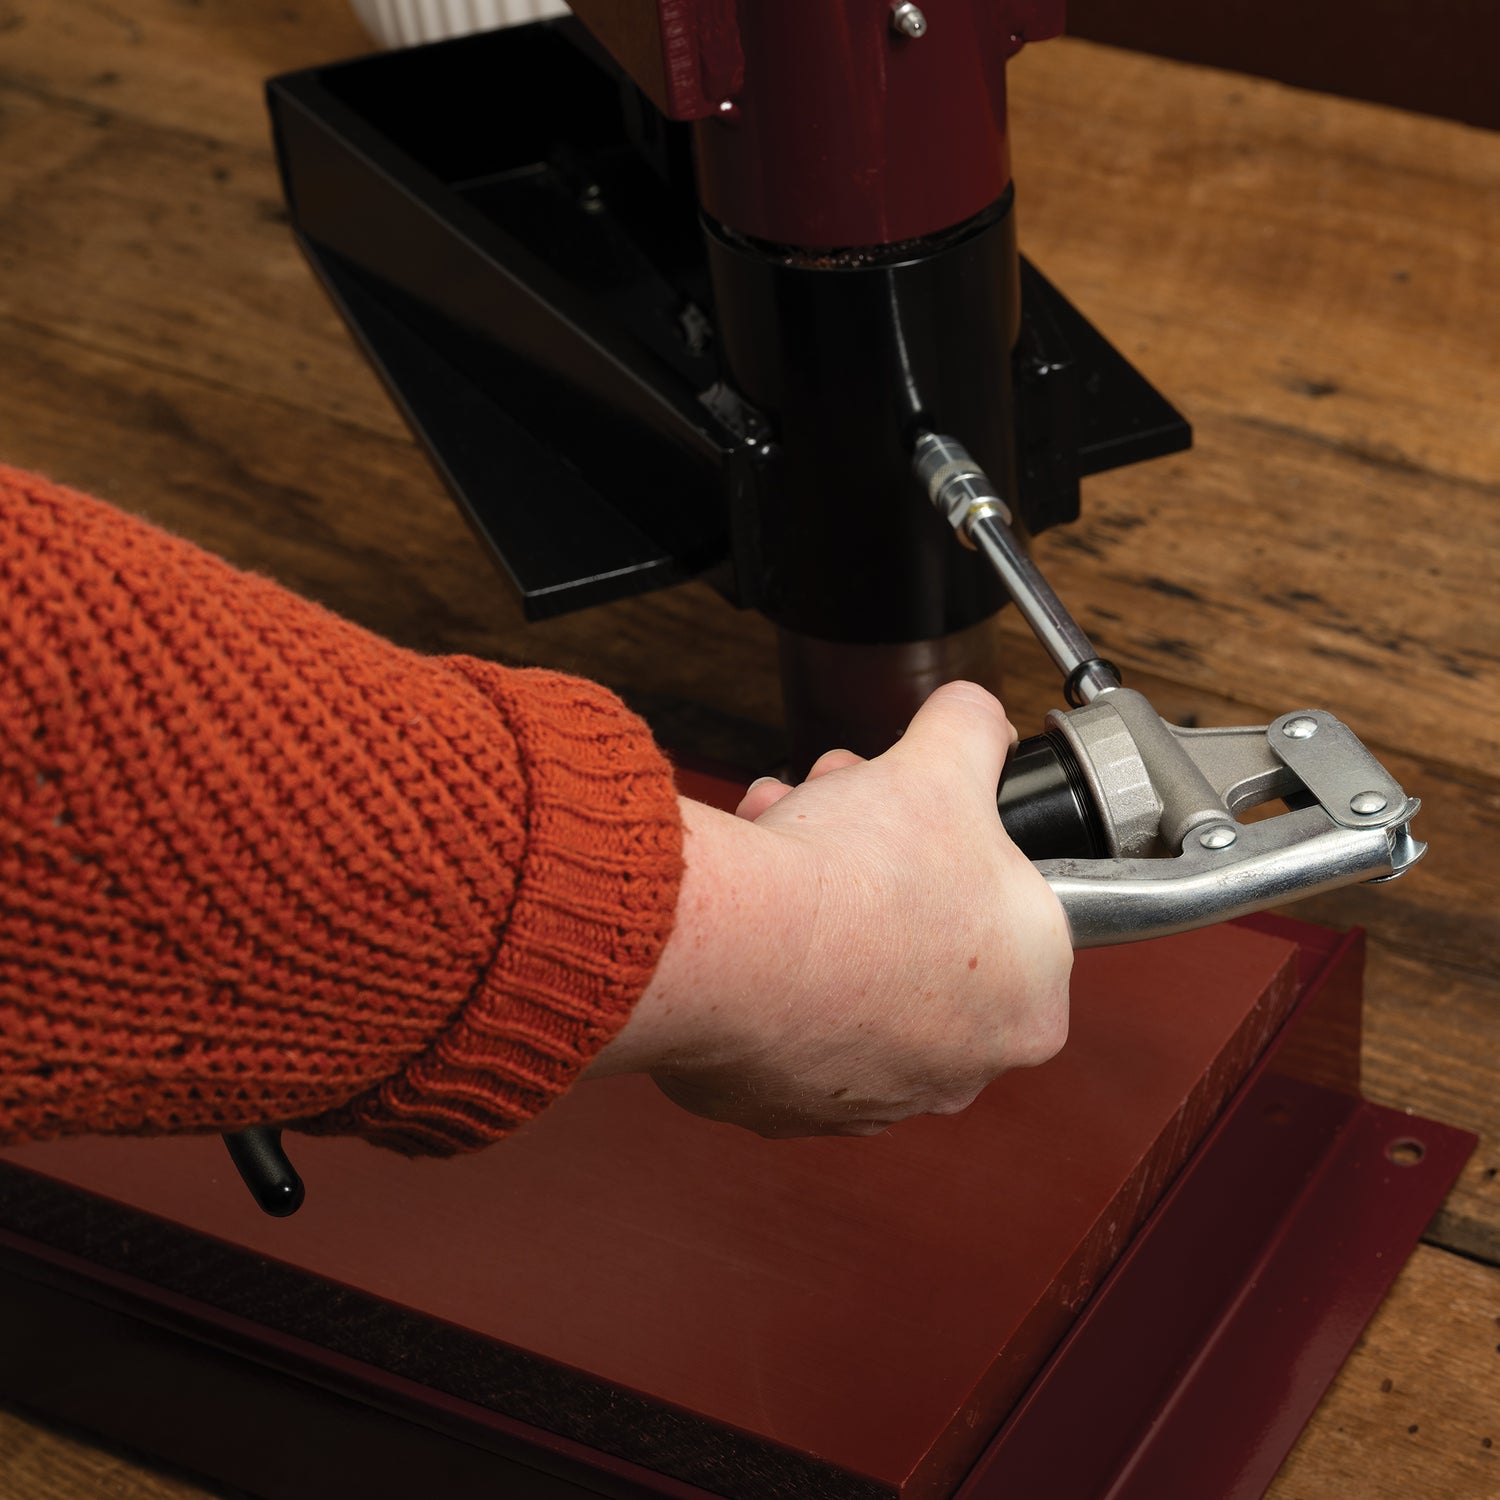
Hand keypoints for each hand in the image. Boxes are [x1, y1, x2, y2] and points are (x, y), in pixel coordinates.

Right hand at [585, 682, 1072, 1136]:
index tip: (909, 815)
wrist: (734, 946)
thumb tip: (973, 715)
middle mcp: (963, 1069)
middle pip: (924, 935)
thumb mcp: (941, 763)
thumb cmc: (855, 876)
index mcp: (1032, 1001)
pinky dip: (769, 969)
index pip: (1006, 909)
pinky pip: (786, 1020)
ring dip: (819, 903)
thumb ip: (975, 729)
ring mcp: (873, 1100)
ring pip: (852, 977)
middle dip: (876, 857)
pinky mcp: (788, 1109)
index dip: (950, 840)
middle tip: (838, 812)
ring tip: (778, 839)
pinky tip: (752, 915)